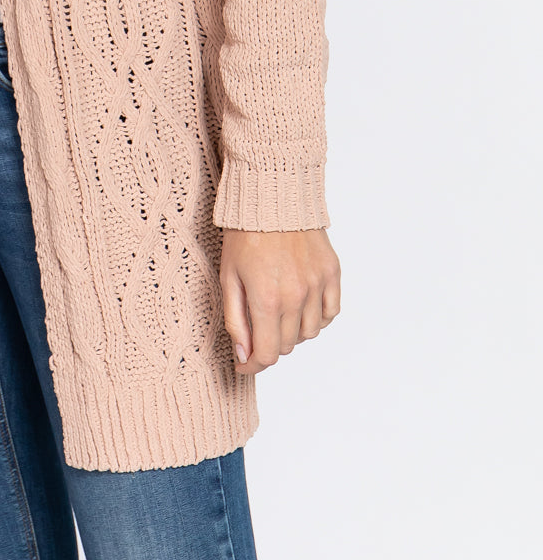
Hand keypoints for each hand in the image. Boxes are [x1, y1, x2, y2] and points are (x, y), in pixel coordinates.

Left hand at [220, 227, 340, 375]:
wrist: (273, 194)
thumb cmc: (244, 233)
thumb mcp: (228, 275)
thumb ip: (235, 319)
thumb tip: (244, 354)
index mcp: (267, 298)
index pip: (268, 354)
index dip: (254, 365)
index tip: (244, 363)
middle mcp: (296, 295)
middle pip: (287, 345)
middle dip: (269, 344)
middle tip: (256, 330)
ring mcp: (317, 284)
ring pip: (309, 333)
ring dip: (292, 332)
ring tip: (277, 313)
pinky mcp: (332, 272)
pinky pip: (330, 312)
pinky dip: (317, 318)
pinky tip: (301, 306)